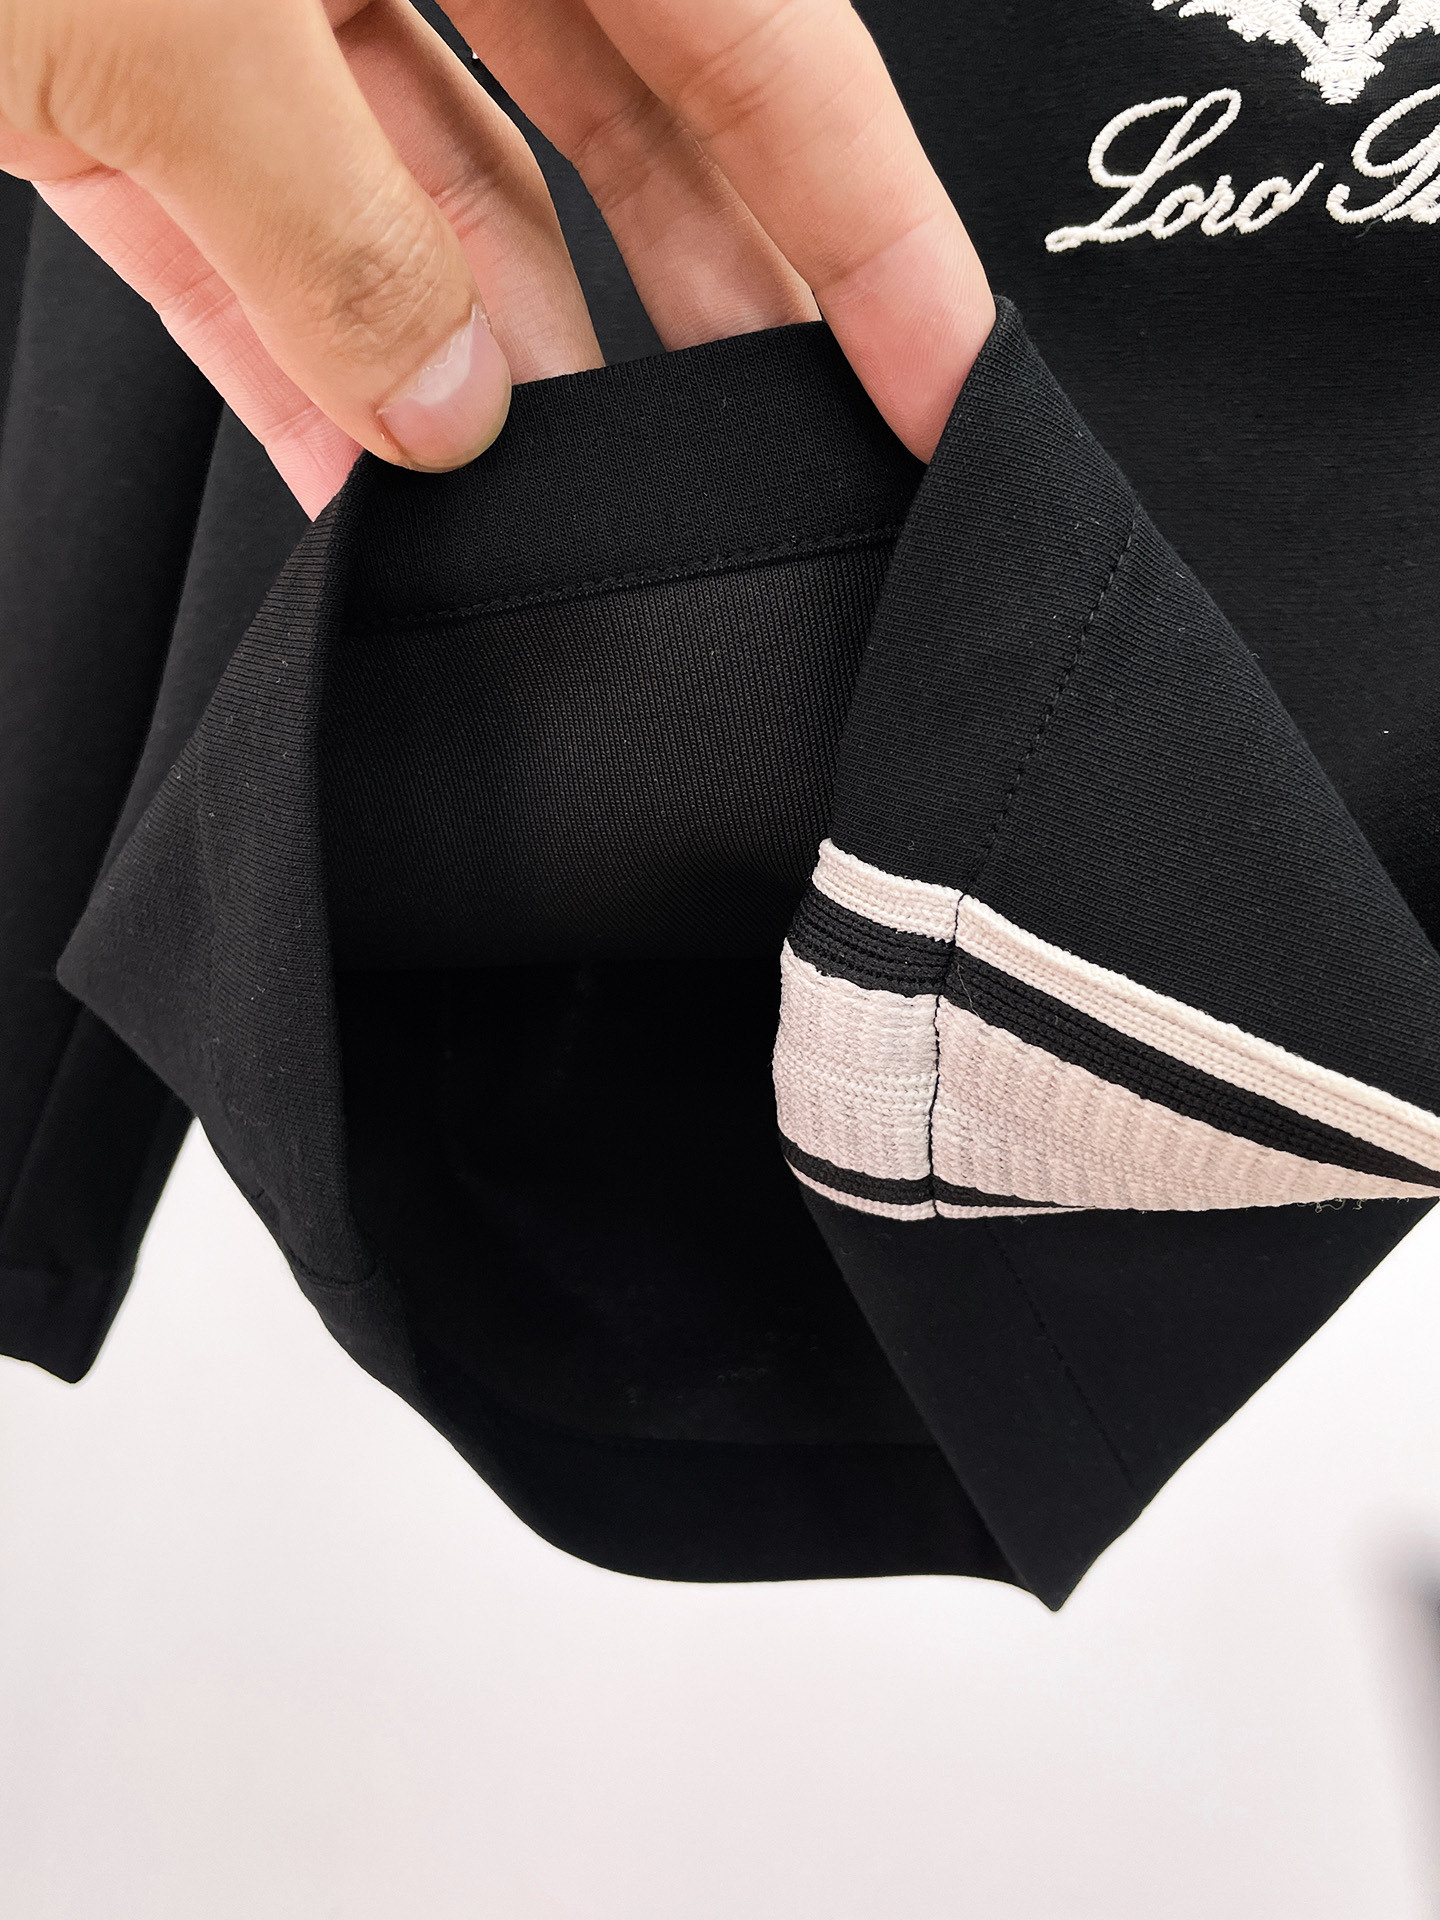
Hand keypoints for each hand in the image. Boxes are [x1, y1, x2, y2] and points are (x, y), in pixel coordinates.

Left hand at [0, 0, 993, 515]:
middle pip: (624, 113)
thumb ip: (326, 221)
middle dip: (703, 310)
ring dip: (485, 361)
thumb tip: (445, 403)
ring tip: (558, 530)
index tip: (957, 387)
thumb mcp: (154, 12)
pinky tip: (356, 481)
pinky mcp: (108, 55)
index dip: (874, 225)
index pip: (762, 34)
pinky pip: (238, 217)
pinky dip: (289, 344)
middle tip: (787, 483)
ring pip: (427, 182)